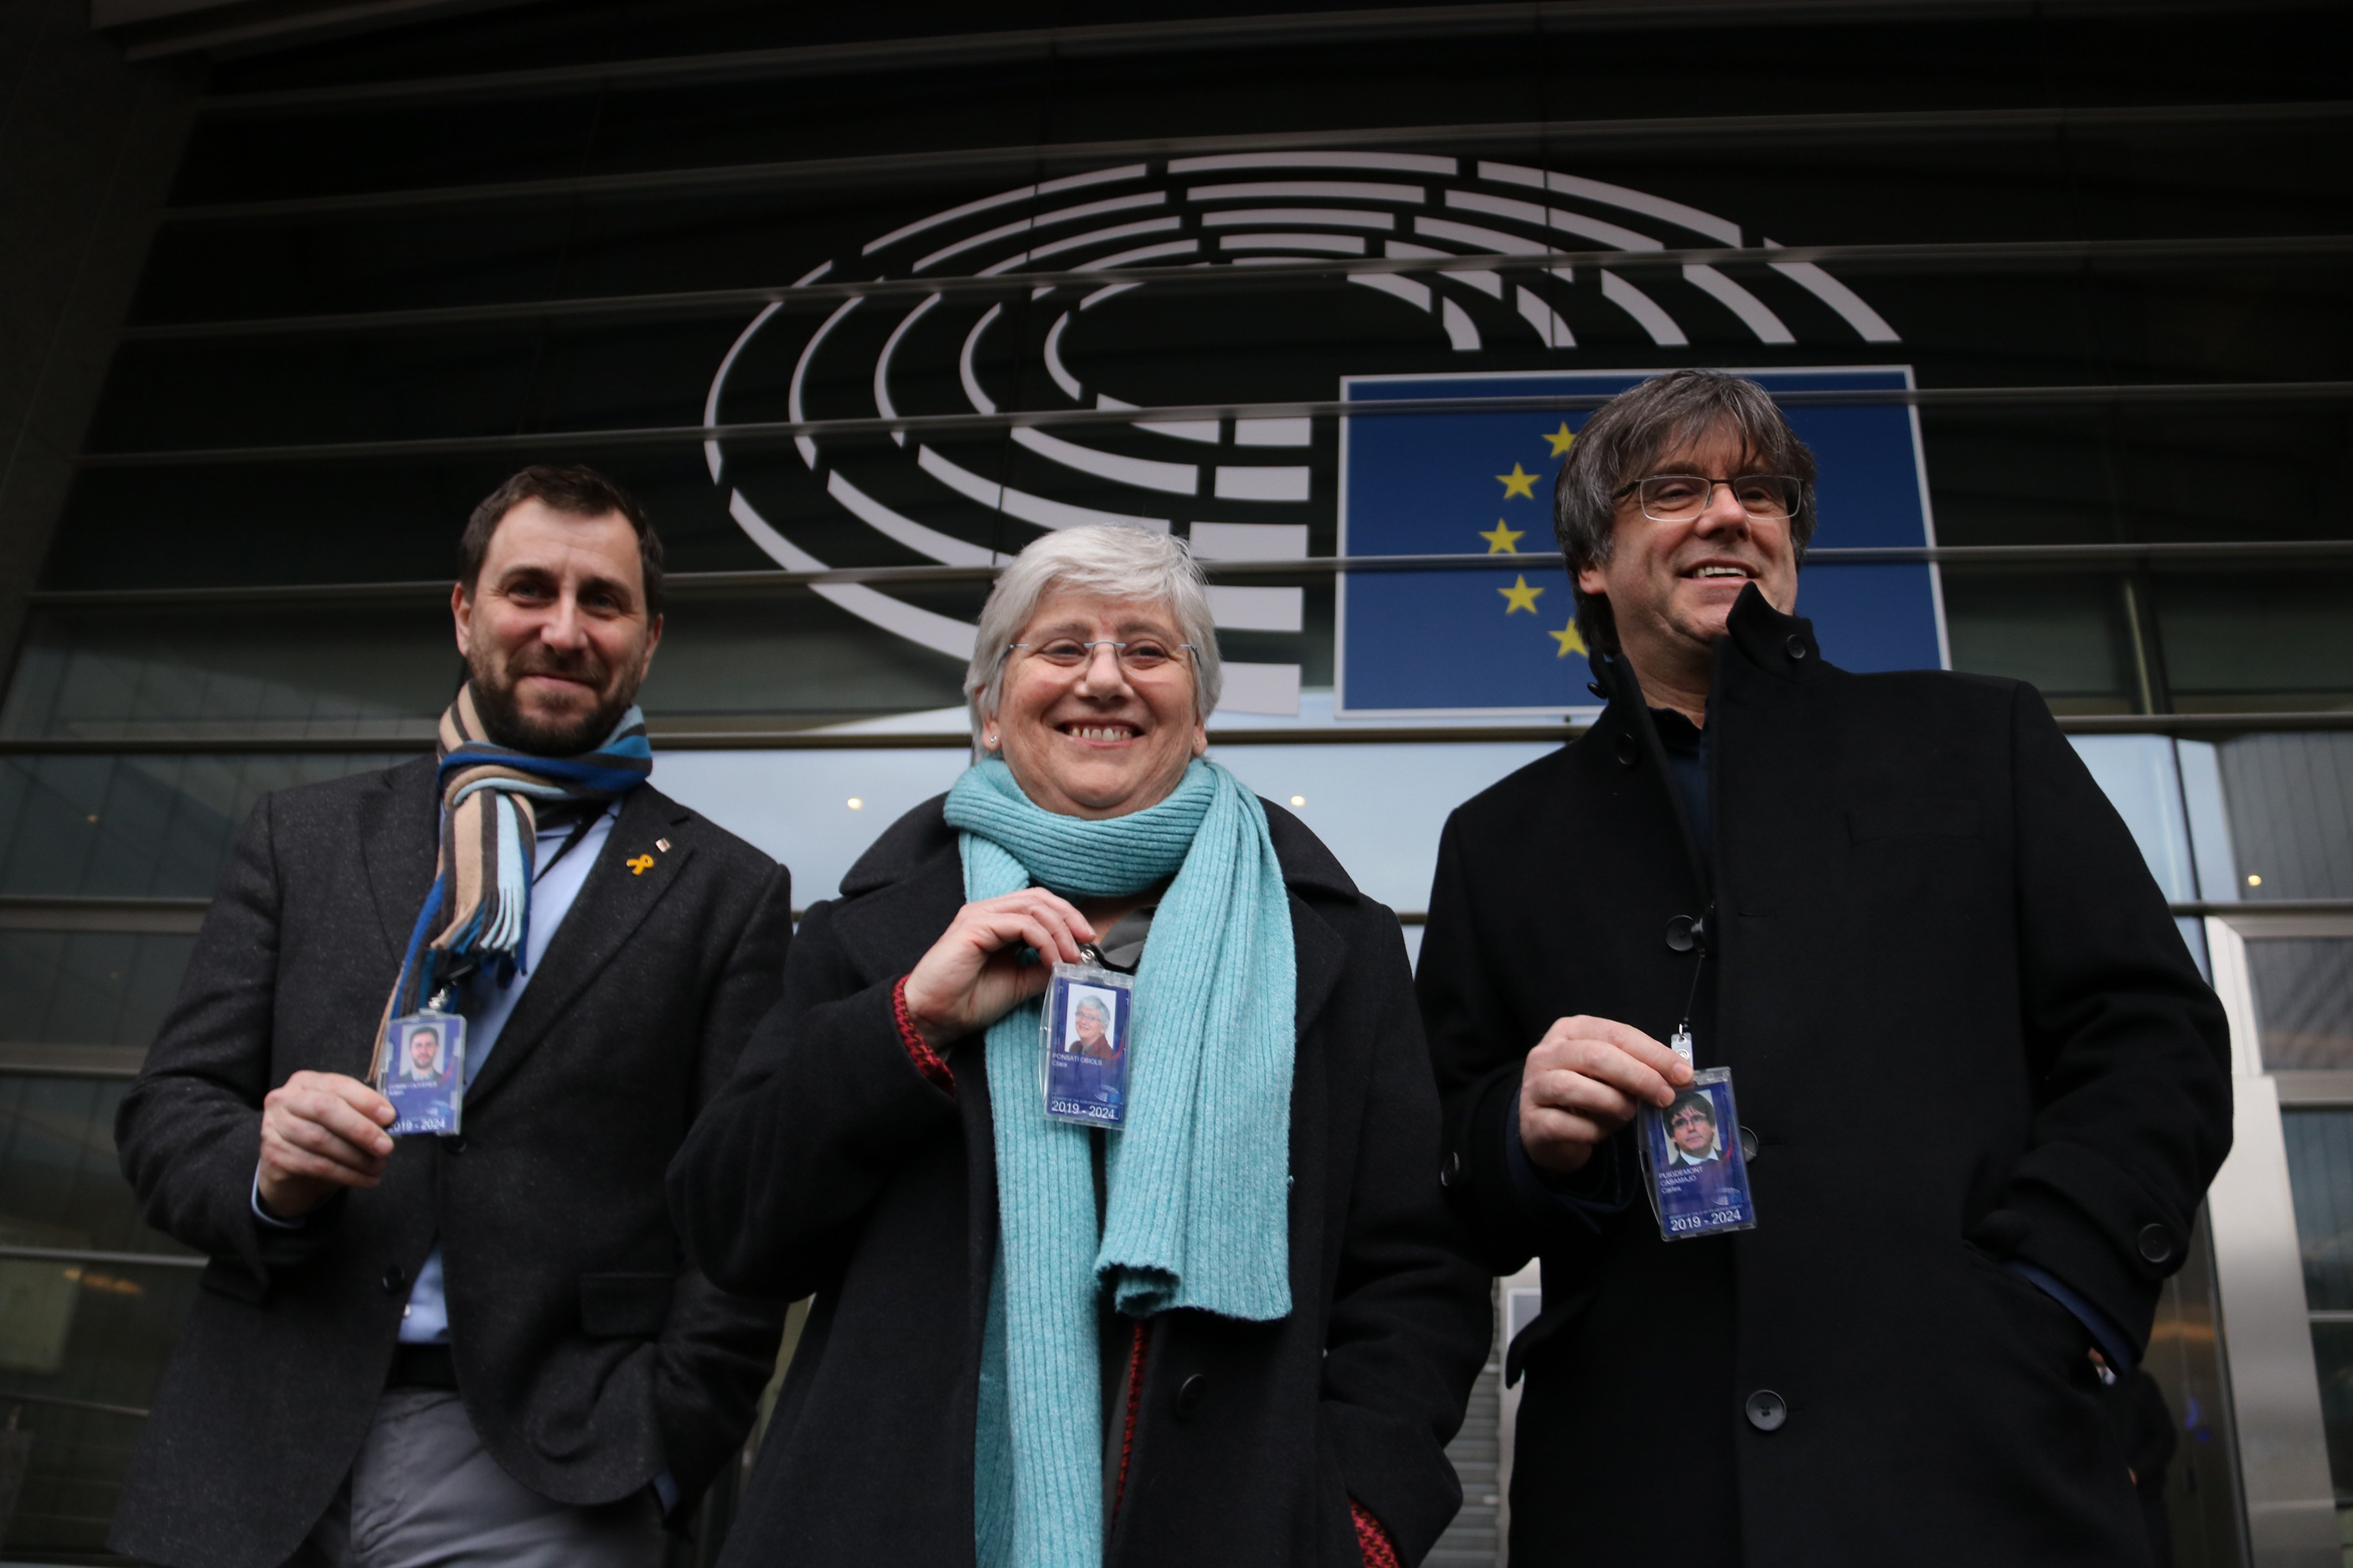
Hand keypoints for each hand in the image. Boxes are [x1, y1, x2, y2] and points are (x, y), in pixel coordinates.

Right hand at [258, 1070, 395, 1218]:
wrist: (290, 1172)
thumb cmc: (323, 1136)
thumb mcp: (342, 1118)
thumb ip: (362, 1113)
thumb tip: (392, 1121)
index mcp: (306, 1083)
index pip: (338, 1086)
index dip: (366, 1101)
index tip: (390, 1117)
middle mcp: (285, 1100)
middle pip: (326, 1110)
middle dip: (361, 1129)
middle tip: (386, 1147)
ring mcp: (274, 1128)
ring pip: (321, 1140)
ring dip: (357, 1157)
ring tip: (380, 1167)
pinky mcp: (273, 1156)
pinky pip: (316, 1165)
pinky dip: (346, 1174)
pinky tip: (365, 1179)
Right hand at [902, 890, 1095, 1049]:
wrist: (935, 1017)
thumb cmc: (969, 1000)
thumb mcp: (1019, 982)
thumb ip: (1042, 967)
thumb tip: (1073, 960)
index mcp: (997, 921)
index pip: (1038, 902)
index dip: (1067, 916)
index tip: (1087, 941)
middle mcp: (988, 912)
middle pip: (1039, 897)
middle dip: (1069, 917)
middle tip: (1086, 942)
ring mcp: (980, 916)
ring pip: (1033, 906)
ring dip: (1059, 931)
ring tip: (1070, 957)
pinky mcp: (975, 927)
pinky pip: (1022, 924)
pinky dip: (1044, 941)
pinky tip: (1052, 960)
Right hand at [1519, 1015, 1692, 1174]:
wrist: (1549, 1132)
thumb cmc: (1588, 1097)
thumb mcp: (1613, 1076)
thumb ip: (1639, 1069)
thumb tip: (1680, 1077)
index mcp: (1571, 1030)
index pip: (1616, 1034)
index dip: (1653, 1054)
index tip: (1683, 1074)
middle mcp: (1547, 1053)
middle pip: (1595, 1056)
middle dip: (1638, 1076)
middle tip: (1665, 1097)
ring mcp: (1534, 1086)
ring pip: (1574, 1087)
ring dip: (1613, 1103)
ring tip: (1629, 1115)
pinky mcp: (1531, 1121)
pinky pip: (1565, 1124)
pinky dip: (1591, 1131)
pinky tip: (1600, 1133)